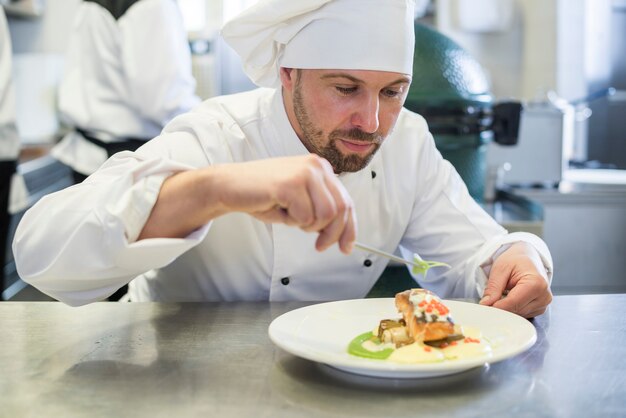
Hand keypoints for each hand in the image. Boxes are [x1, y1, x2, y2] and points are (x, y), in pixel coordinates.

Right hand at [214, 154, 356, 253]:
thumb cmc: (263, 194)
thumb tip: (340, 234)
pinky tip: (279, 210)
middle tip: (319, 246)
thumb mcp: (300, 200)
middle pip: (341, 210)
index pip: (346, 201)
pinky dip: (292, 222)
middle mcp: (316, 166)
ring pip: (325, 215)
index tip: (346, 247)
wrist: (230, 185)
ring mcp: (304, 173)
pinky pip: (304, 217)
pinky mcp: (290, 184)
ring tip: (290, 216)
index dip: (349, 228)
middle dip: (332, 234)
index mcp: (321, 168)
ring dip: (307, 226)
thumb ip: (320, 209)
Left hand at [479, 242, 551, 317]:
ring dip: (506, 308)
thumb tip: (486, 304)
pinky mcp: (539, 309)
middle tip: (487, 300)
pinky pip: (521, 314)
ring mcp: (543, 304)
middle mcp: (543, 296)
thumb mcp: (500, 269)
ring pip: (517, 314)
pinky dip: (512, 308)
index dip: (496, 306)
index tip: (483, 307)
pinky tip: (509, 297)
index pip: (513, 303)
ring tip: (501, 293)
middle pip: (515, 310)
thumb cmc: (515, 261)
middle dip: (499, 307)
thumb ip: (493, 288)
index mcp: (536, 284)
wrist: (527, 258)